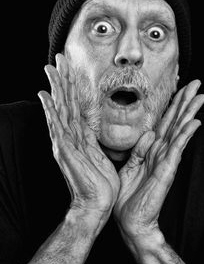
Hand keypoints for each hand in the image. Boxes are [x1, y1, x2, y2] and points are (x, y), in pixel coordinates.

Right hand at [38, 54, 119, 219]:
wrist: (96, 204)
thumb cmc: (99, 182)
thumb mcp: (98, 154)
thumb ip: (92, 138)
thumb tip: (90, 126)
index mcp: (79, 136)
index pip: (74, 105)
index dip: (71, 87)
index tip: (69, 69)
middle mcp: (69, 136)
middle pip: (64, 102)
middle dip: (61, 80)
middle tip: (57, 59)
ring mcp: (65, 143)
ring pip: (60, 109)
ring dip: (55, 88)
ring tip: (50, 69)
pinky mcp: (66, 151)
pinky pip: (57, 127)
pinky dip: (50, 111)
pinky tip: (45, 97)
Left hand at [114, 80, 203, 241]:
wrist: (130, 221)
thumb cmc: (128, 196)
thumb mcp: (129, 167)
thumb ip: (138, 150)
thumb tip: (148, 133)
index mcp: (151, 150)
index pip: (164, 123)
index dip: (172, 106)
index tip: (180, 90)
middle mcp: (161, 152)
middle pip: (175, 122)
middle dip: (185, 102)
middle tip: (197, 84)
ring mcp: (166, 160)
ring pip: (179, 131)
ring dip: (189, 113)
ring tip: (201, 96)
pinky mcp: (166, 170)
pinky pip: (177, 149)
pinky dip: (185, 135)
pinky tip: (194, 122)